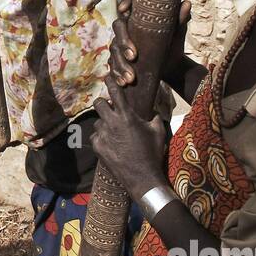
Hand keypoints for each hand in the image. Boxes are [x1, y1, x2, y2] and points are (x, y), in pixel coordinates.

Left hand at [92, 73, 167, 201]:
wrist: (143, 178)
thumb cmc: (153, 153)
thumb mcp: (158, 132)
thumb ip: (154, 118)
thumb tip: (152, 112)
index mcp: (127, 116)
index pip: (116, 93)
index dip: (111, 83)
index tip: (107, 77)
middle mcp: (112, 123)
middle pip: (99, 104)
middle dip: (103, 103)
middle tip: (109, 108)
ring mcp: (103, 135)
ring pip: (98, 122)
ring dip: (105, 124)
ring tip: (116, 134)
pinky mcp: (97, 147)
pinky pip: (96, 136)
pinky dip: (102, 138)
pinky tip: (112, 145)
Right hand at [109, 0, 191, 87]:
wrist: (171, 65)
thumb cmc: (174, 44)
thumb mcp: (178, 33)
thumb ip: (180, 19)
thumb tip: (187, 3)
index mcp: (139, 17)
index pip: (129, 2)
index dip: (125, 2)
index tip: (125, 11)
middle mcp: (127, 28)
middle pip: (118, 28)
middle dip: (124, 43)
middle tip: (134, 57)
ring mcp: (120, 43)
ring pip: (113, 50)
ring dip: (121, 65)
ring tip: (131, 78)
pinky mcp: (118, 59)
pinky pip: (112, 65)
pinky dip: (117, 74)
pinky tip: (124, 83)